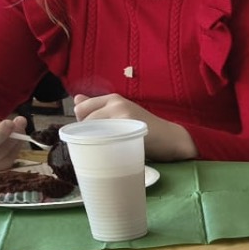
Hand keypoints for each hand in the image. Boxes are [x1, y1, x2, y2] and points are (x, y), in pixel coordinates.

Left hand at [70, 94, 196, 160]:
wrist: (171, 139)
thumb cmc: (146, 130)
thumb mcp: (122, 114)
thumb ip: (100, 107)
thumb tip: (76, 98)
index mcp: (112, 98)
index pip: (80, 108)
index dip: (82, 123)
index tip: (93, 134)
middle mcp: (115, 102)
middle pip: (82, 118)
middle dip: (85, 132)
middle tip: (99, 144)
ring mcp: (121, 113)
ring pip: (91, 128)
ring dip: (92, 140)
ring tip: (105, 148)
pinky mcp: (127, 125)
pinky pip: (103, 136)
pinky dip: (102, 145)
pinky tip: (111, 151)